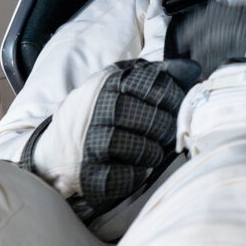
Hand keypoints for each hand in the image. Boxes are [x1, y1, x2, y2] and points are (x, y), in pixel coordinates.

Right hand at [68, 57, 203, 215]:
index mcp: (106, 84)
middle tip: (167, 133)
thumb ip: (153, 75)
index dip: (170, 95)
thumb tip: (192, 69)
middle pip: (145, 117)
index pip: (149, 83)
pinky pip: (121, 176)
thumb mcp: (117, 85)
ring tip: (153, 151)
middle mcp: (94, 110)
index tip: (176, 105)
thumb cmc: (96, 115)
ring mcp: (88, 143)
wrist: (53, 151)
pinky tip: (138, 168)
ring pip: (135, 146)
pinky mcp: (86, 173)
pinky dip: (136, 174)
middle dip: (163, 126)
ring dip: (152, 151)